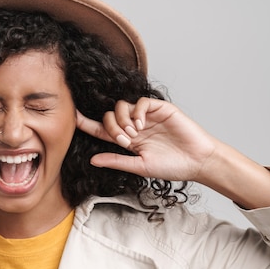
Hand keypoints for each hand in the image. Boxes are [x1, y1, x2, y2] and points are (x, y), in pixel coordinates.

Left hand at [76, 97, 217, 181]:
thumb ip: (116, 161)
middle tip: (123, 141)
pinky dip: (136, 111)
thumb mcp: (139, 166)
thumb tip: (92, 160)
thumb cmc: (172, 166)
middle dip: (111, 128)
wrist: (198, 162)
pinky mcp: (160, 108)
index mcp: (128, 140)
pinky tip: (141, 125)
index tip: (72, 118)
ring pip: (121, 106)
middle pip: (109, 116)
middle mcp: (135, 126)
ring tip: (133, 135)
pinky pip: (140, 102)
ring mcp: (147, 116)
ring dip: (122, 120)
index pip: (102, 129)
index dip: (86, 123)